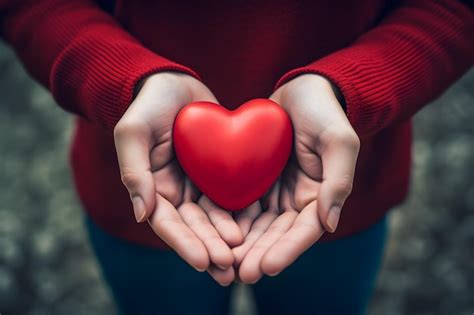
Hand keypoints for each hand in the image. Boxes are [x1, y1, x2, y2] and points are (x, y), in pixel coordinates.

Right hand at [113, 72, 242, 282]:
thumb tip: (142, 215)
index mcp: (154, 188)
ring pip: (215, 218)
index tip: (204, 262)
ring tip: (245, 258)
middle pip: (194, 228)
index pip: (168, 224)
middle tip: (230, 270)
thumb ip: (135, 171)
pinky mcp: (219, 173)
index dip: (185, 244)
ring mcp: (199, 184)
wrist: (174, 82)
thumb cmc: (149, 104)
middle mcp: (177, 193)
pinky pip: (232, 196)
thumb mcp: (134, 131)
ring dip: (228, 240)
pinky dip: (242, 213)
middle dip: (211, 249)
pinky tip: (258, 228)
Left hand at [235, 74, 359, 282]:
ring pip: (256, 226)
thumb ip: (338, 180)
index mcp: (320, 196)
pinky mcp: (255, 181)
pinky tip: (212, 234)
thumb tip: (330, 224)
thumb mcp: (338, 140)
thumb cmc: (324, 111)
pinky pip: (240, 204)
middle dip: (259, 255)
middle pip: (277, 235)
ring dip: (241, 246)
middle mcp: (296, 200)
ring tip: (223, 263)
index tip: (267, 268)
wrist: (302, 88)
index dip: (287, 251)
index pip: (304, 231)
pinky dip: (228, 220)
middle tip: (239, 275)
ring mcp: (274, 192)